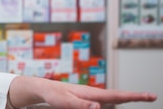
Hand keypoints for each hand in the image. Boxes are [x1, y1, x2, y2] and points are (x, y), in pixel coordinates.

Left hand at [41, 80, 156, 108]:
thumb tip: (99, 107)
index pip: (117, 95)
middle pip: (118, 97)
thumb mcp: (65, 102)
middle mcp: (95, 94)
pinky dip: (114, 101)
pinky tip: (120, 99)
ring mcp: (92, 98)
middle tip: (152, 96)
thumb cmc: (54, 94)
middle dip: (135, 97)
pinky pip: (104, 103)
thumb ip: (81, 105)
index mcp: (92, 93)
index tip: (150, 95)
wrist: (44, 89)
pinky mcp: (88, 102)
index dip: (134, 96)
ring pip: (112, 101)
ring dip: (125, 98)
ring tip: (141, 97)